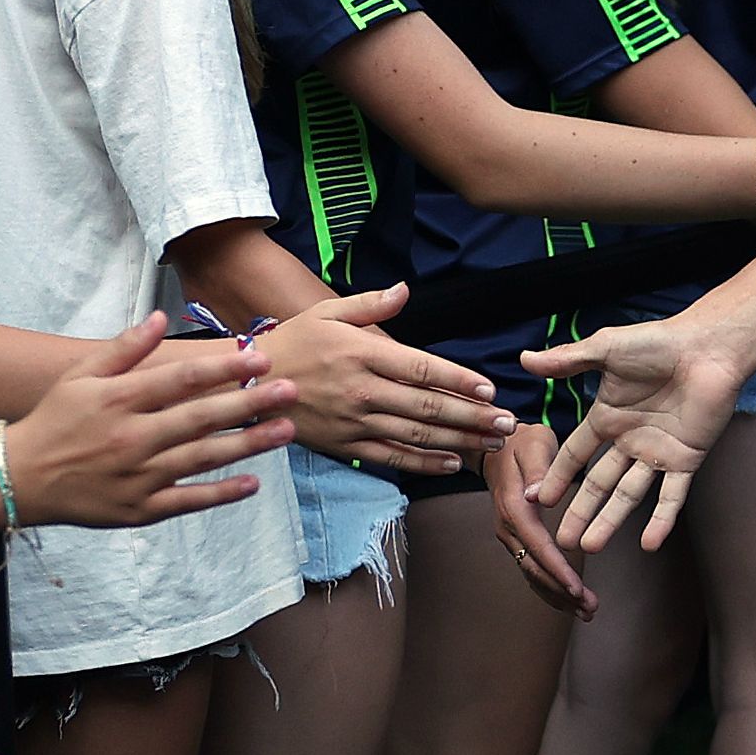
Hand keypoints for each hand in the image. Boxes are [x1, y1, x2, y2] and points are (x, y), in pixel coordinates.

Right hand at [2, 314, 300, 524]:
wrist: (18, 478)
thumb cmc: (54, 420)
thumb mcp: (81, 376)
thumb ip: (124, 349)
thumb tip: (161, 318)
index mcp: (119, 400)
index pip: (182, 379)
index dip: (224, 369)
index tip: (260, 359)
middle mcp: (132, 437)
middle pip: (201, 417)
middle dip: (250, 403)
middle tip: (291, 391)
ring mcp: (138, 476)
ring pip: (203, 458)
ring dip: (248, 444)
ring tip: (286, 431)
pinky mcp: (140, 508)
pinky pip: (188, 500)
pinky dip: (220, 494)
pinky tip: (253, 483)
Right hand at [248, 286, 506, 475]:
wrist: (247, 385)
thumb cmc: (293, 342)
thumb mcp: (328, 312)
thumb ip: (371, 305)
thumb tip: (405, 290)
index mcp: (362, 353)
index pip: (421, 368)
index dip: (458, 380)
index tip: (490, 390)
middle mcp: (362, 390)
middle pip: (428, 407)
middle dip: (474, 417)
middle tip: (509, 423)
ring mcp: (354, 422)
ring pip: (416, 436)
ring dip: (460, 441)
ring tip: (492, 443)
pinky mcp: (345, 446)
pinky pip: (392, 457)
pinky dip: (424, 464)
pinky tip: (452, 463)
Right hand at [486, 423, 593, 620]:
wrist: (497, 446)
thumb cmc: (522, 442)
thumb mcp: (535, 445)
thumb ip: (540, 469)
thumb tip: (539, 496)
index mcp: (515, 507)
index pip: (538, 546)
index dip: (558, 570)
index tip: (577, 589)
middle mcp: (509, 527)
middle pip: (535, 569)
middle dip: (563, 592)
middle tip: (591, 609)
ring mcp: (510, 536)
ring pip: (532, 574)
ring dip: (558, 596)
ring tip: (587, 612)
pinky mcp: (517, 539)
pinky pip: (531, 569)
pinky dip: (550, 588)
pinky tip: (569, 601)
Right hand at [525, 310, 754, 553]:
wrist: (709, 347)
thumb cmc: (659, 342)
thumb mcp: (606, 349)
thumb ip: (567, 360)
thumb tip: (525, 359)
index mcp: (609, 417)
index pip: (576, 455)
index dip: (557, 477)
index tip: (538, 501)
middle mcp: (630, 440)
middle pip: (600, 484)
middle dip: (580, 512)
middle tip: (562, 540)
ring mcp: (658, 452)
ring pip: (629, 495)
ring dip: (610, 521)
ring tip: (590, 548)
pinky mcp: (687, 459)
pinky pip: (673, 496)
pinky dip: (662, 520)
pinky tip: (649, 544)